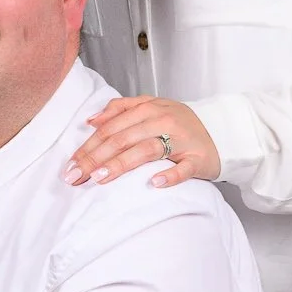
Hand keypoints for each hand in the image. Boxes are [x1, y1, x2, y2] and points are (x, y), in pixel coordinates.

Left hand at [65, 97, 219, 190]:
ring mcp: (180, 140)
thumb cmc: (180, 124)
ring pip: (146, 150)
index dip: (88, 146)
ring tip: (100, 177)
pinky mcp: (197, 158)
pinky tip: (154, 184)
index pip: (111, 129)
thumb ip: (121, 109)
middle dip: (95, 158)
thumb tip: (92, 120)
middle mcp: (162, 121)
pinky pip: (183, 168)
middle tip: (76, 176)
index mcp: (148, 109)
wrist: (220, 131)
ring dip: (121, 164)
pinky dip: (169, 176)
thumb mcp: (151, 108)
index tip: (71, 164)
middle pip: (122, 139)